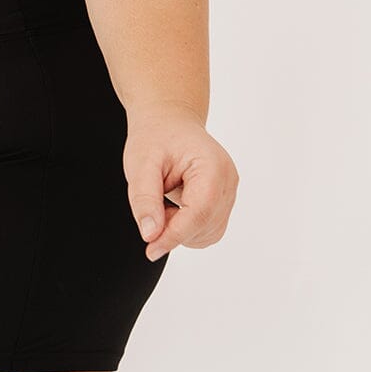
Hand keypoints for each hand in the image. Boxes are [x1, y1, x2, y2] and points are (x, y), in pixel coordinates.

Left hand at [122, 105, 238, 262]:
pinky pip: (208, 228)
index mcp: (212, 166)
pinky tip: (174, 207)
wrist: (168, 122)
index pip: (199, 213)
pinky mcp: (224, 200)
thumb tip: (151, 235)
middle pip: (205, 225)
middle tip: (152, 206)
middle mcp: (228, 180)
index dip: (174, 235)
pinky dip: (188, 227)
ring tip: (163, 201)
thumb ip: (145, 200)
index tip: (150, 249)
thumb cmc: (155, 137)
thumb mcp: (140, 164)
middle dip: (175, 229)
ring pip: (208, 232)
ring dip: (182, 229)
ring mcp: (230, 191)